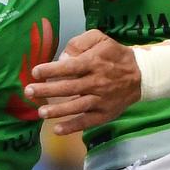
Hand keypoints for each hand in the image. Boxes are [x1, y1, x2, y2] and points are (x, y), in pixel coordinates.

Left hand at [23, 29, 140, 134]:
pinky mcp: (105, 114)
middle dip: (47, 90)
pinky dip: (73, 126)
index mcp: (94, 62)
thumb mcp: (100, 39)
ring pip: (76, 106)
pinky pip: (87, 122)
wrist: (140, 74)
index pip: (69, 67)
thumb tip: (62, 58)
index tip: (35, 72)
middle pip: (69, 88)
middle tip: (29, 92)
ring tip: (40, 112)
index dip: (51, 70)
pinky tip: (57, 130)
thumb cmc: (114, 55)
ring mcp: (101, 100)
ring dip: (57, 111)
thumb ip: (80, 43)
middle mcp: (96, 82)